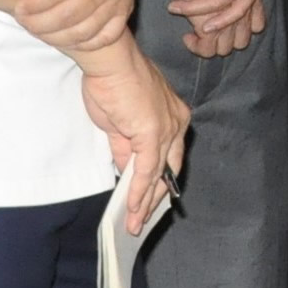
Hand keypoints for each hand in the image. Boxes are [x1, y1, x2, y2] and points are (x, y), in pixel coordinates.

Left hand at [15, 0, 144, 56]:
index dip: (39, 2)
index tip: (18, 7)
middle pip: (74, 12)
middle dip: (44, 22)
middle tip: (23, 21)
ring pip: (89, 27)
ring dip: (60, 35)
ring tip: (38, 30)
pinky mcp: (126, 7)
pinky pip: (107, 34)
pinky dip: (86, 42)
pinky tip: (65, 38)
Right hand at [78, 41, 189, 234]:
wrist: (110, 62)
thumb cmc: (113, 83)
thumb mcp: (120, 122)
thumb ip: (126, 148)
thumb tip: (127, 172)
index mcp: (174, 116)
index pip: (170, 157)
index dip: (161, 182)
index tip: (151, 201)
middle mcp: (177, 123)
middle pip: (168, 171)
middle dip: (154, 199)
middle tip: (143, 221)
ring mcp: (167, 129)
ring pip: (158, 175)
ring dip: (144, 203)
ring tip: (134, 225)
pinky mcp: (153, 133)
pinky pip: (146, 171)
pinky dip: (138, 192)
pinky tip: (131, 209)